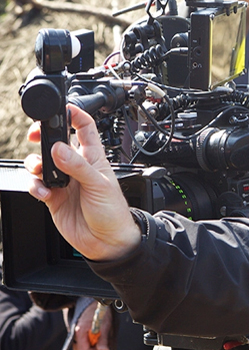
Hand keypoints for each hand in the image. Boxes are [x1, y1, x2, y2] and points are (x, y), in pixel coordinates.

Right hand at [25, 105, 141, 260]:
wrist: (107, 241)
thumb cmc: (113, 212)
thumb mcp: (99, 185)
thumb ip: (77, 166)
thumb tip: (58, 148)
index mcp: (94, 158)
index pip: (84, 128)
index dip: (74, 115)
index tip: (61, 107)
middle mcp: (77, 167)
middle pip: (55, 142)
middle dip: (42, 137)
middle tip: (34, 136)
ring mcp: (64, 181)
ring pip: (41, 163)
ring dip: (36, 165)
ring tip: (42, 173)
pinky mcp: (53, 197)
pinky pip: (37, 185)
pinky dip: (36, 187)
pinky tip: (45, 193)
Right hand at [72, 302, 111, 349]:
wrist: (95, 305)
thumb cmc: (100, 313)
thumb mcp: (105, 326)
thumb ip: (103, 340)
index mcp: (80, 333)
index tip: (102, 348)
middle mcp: (76, 337)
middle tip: (102, 345)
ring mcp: (76, 338)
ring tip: (100, 341)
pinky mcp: (79, 339)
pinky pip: (83, 349)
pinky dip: (91, 348)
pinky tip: (97, 341)